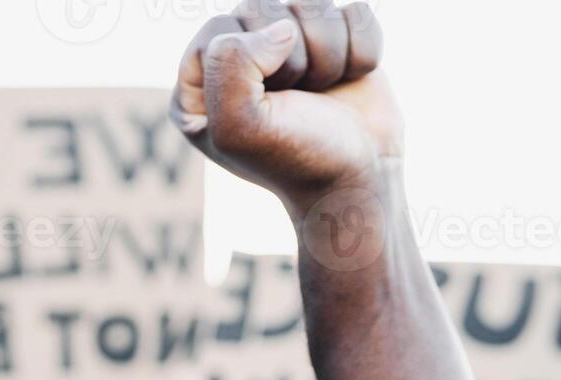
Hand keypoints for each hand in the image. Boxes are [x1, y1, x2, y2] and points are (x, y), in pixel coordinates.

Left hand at [171, 0, 401, 210]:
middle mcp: (238, 62)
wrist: (360, 180)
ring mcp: (288, 49)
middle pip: (264, 6)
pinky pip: (354, 12)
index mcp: (198, 86)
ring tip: (322, 92)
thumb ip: (231, 66)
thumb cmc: (297, 160)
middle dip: (293, 56)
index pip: (218, 29)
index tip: (268, 100)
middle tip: (297, 99)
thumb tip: (280, 28)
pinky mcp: (335, 42)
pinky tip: (348, 81)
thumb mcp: (242, 127)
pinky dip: (361, 50)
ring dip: (329, 53)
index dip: (251, 59)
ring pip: (312, 3)